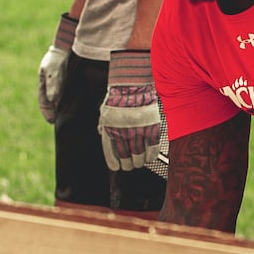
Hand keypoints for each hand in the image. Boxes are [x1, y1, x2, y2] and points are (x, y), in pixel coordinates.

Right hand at [37, 13, 76, 123]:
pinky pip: (71, 95)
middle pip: (53, 104)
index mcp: (43, 85)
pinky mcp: (71, 83)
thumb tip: (53, 100)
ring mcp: (61, 85)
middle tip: (59, 123)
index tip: (51, 121)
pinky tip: (78, 108)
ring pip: (62, 101)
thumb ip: (53, 84)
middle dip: (55, 113)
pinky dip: (73, 102)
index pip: (43, 102)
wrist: (67, 46)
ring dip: (64, 109)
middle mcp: (52, 87)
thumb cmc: (57, 58)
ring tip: (69, 119)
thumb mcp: (53, 70)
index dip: (46, 112)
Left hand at [100, 50, 163, 171]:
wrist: (133, 86)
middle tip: (131, 165)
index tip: (117, 168)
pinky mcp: (151, 128)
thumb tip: (102, 133)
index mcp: (109, 130)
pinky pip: (152, 147)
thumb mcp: (105, 112)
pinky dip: (151, 155)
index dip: (114, 162)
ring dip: (140, 161)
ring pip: (139, 154)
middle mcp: (123, 132)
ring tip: (140, 162)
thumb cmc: (118, 97)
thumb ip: (104, 125)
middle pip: (126, 156)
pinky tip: (150, 158)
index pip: (110, 152)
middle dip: (129, 164)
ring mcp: (138, 130)